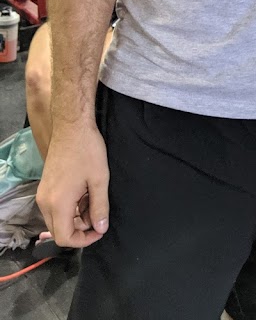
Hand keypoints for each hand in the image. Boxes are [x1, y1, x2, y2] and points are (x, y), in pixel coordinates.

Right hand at [36, 125, 109, 247]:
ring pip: (57, 220)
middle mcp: (45, 203)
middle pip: (59, 231)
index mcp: (58, 204)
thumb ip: (100, 207)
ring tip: (93, 200)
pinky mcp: (45, 187)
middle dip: (80, 229)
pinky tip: (84, 193)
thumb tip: (101, 229)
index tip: (99, 230)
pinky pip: (55, 207)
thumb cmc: (87, 150)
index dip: (83, 240)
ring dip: (75, 217)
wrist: (71, 126)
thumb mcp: (99, 179)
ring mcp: (43, 194)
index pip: (65, 238)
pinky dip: (70, 207)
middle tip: (98, 216)